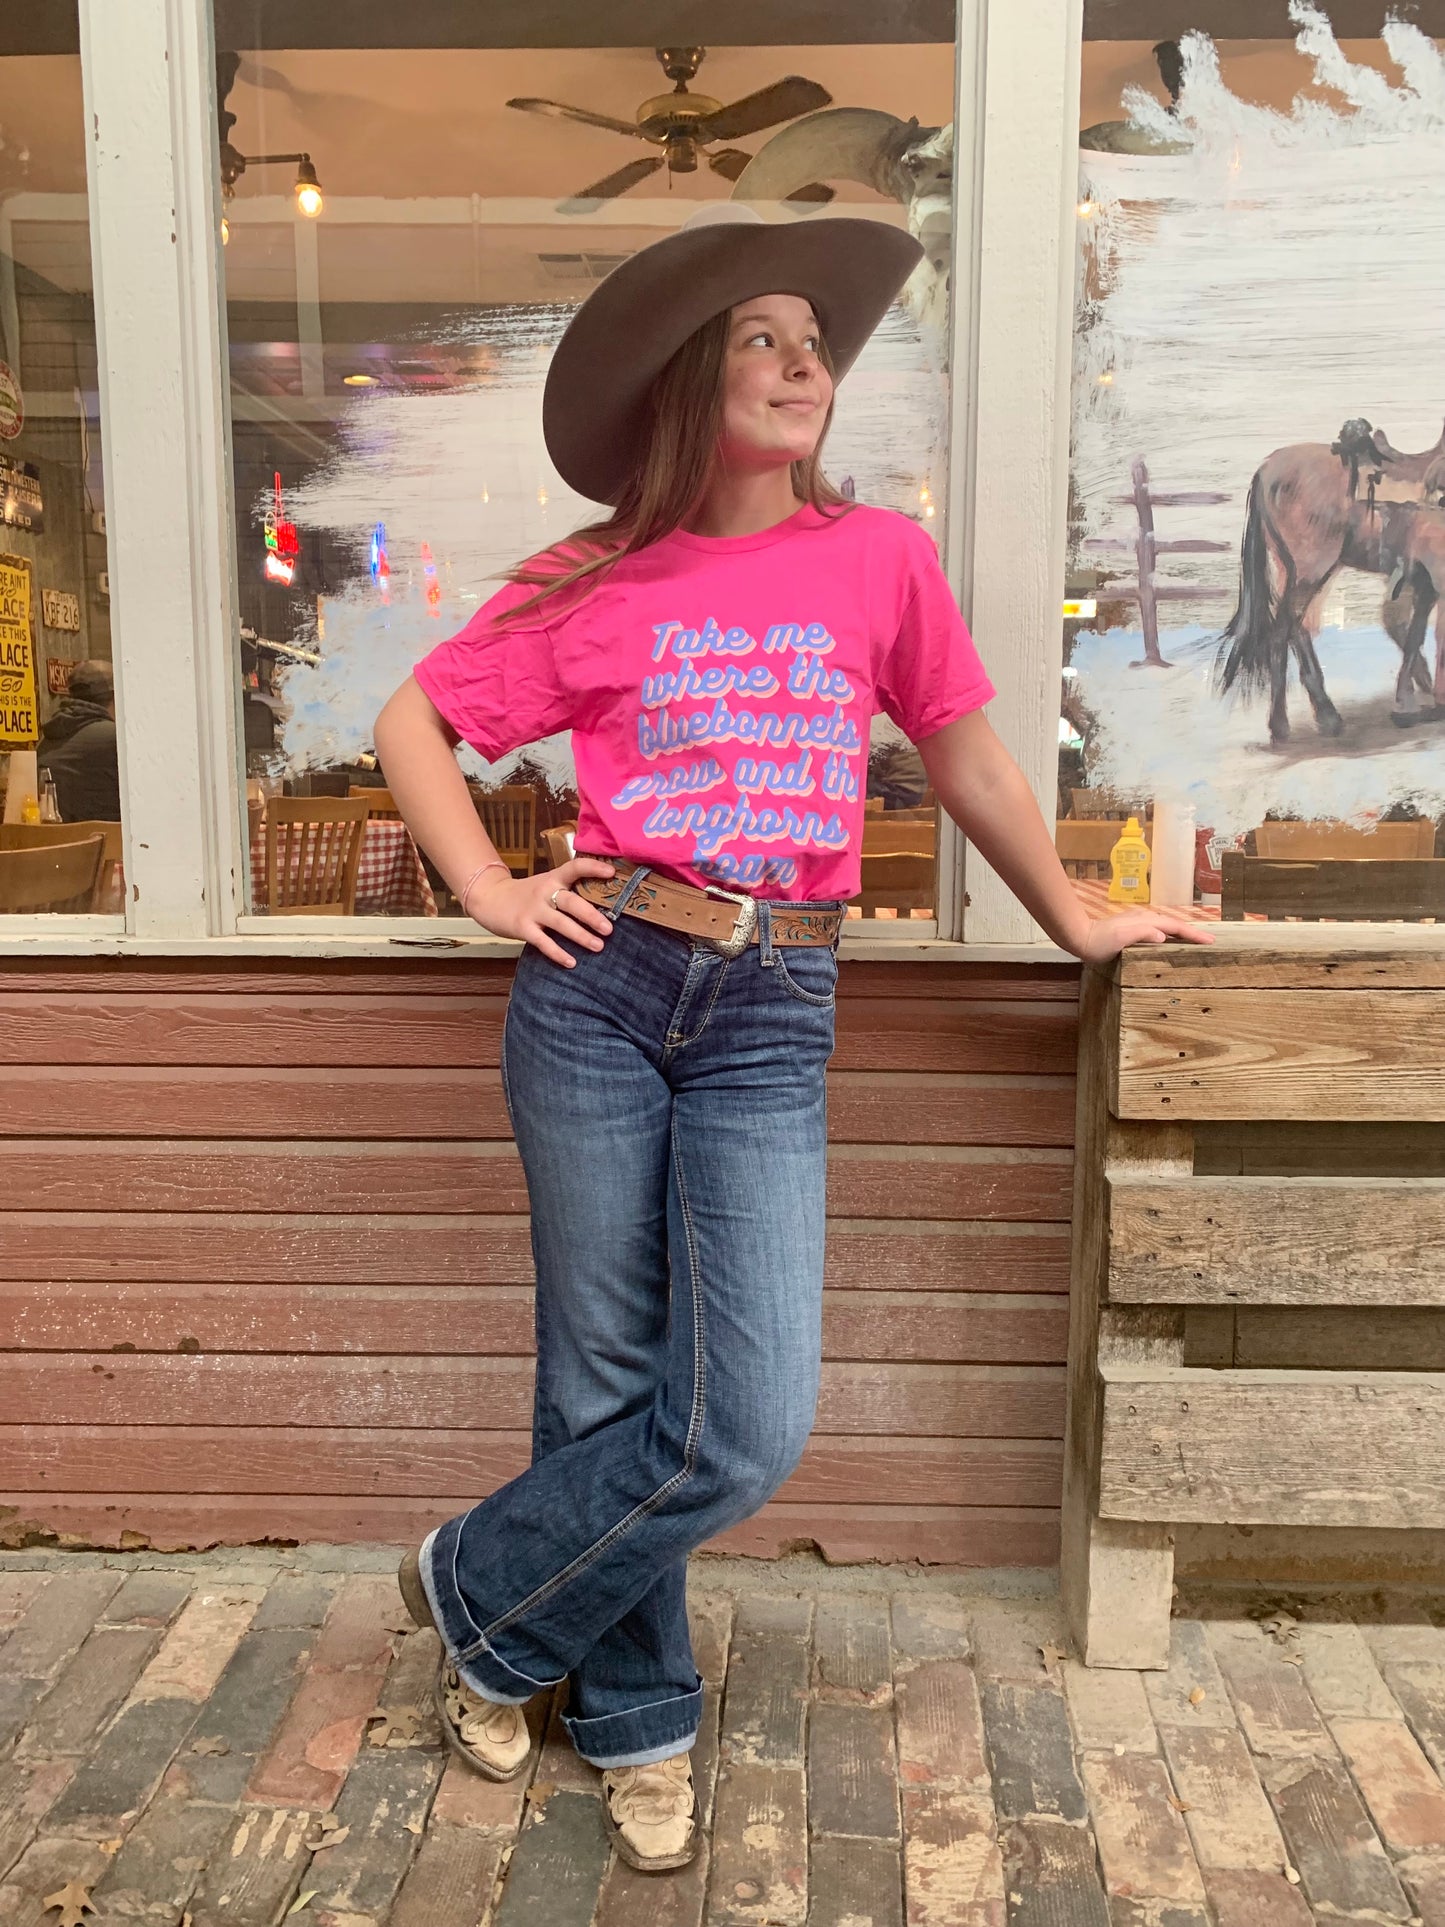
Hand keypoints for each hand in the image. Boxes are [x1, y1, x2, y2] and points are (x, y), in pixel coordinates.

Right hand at [466, 856, 616, 965]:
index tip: (612, 873)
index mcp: (553, 878)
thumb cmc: (527, 894)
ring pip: (561, 923)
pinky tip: (572, 962)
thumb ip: (568, 889)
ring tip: (598, 946)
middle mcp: (545, 892)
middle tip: (609, 929)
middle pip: (572, 902)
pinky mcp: (523, 927)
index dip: (593, 868)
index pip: (575, 868)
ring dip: (581, 936)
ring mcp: (533, 910)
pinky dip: (558, 953)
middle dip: (592, 916)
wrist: (490, 898)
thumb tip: (603, 901)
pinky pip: (543, 942)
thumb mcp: (546, 884)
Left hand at [1074, 906, 1216, 963]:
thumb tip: (1163, 935)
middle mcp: (1144, 919)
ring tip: (1195, 941)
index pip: (1175, 927)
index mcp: (1145, 922)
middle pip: (1174, 925)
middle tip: (1210, 941)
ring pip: (1166, 927)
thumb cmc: (1098, 942)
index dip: (1193, 934)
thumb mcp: (1119, 939)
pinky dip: (1169, 934)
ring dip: (1182, 933)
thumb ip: (1141, 934)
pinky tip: (1169, 941)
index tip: (1210, 941)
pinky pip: (1158, 930)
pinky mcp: (1132, 928)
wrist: (1080, 937)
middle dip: (1192, 932)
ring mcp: (1138, 923)